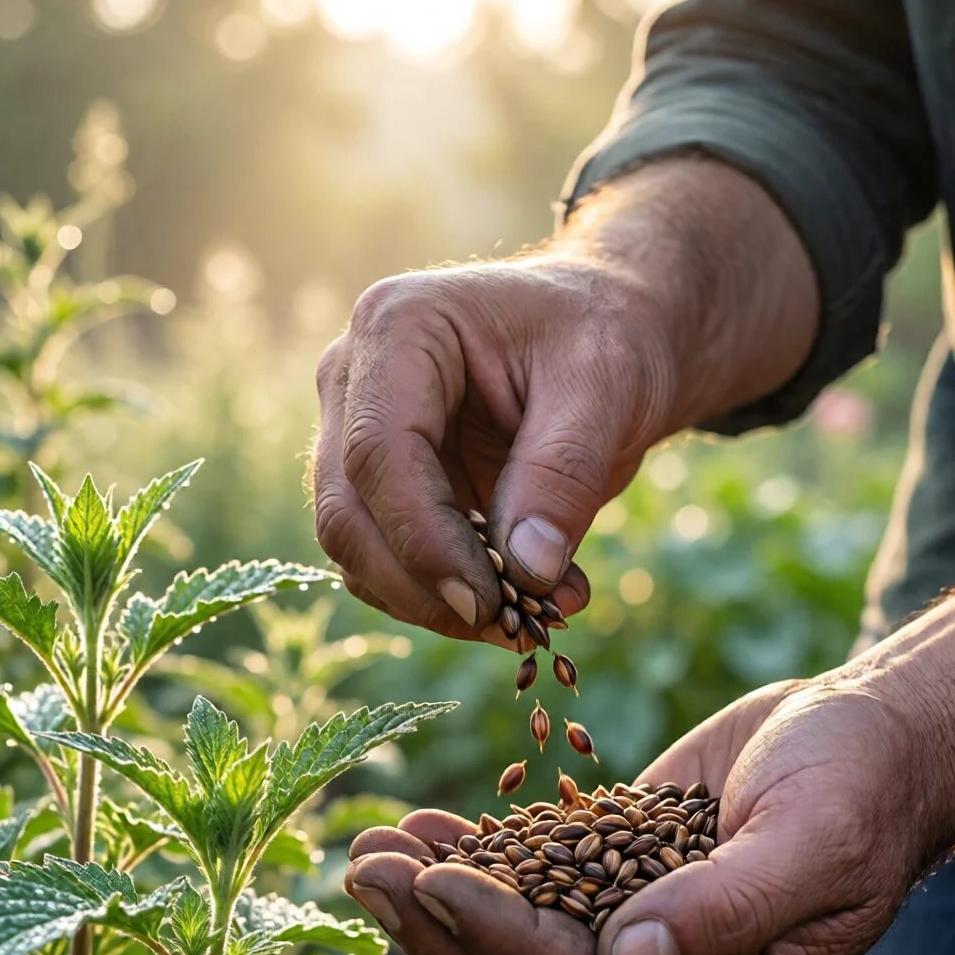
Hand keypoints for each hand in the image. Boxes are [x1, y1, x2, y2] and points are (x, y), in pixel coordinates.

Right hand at [313, 254, 662, 645]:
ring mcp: (357, 437)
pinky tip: (528, 597)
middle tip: (511, 628)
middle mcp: (354, 381)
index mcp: (397, 327)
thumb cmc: (605, 337)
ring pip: (359, 552)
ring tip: (537, 612)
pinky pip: (391, 567)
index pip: (376, 455)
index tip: (488, 603)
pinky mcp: (384, 491)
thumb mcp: (605, 388)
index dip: (424, 541)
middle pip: (347, 513)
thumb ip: (562, 475)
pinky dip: (450, 600)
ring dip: (436, 604)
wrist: (608, 337)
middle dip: (422, 587)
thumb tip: (527, 574)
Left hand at [344, 674, 951, 954]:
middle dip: (443, 932)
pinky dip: (475, 859)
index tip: (434, 883)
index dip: (504, 939)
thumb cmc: (864, 784)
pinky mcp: (619, 882)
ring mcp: (641, 937)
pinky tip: (420, 827)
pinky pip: (532, 884)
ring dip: (440, 901)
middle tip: (366, 873)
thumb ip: (729, 907)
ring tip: (369, 852)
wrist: (876, 735)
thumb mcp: (814, 839)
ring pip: (518, 939)